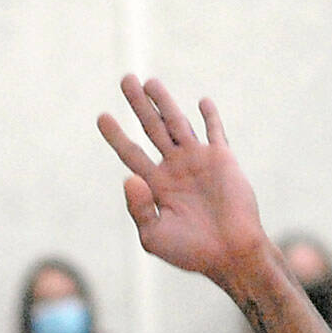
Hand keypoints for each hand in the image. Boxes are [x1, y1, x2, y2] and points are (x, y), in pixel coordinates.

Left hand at [97, 78, 267, 289]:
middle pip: (152, 128)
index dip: (116, 135)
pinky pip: (214, 132)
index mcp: (156, 186)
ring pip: (177, 122)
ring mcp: (198, 161)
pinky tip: (202, 102)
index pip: (131, 154)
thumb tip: (128, 178)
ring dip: (164, 101)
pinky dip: (209, 116)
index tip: (102, 116)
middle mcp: (175, 169)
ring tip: (150, 81)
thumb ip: (138, 209)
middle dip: (138, 105)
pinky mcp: (221, 159)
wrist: (229, 253)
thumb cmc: (190, 251)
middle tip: (125, 79)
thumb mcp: (153, 236)